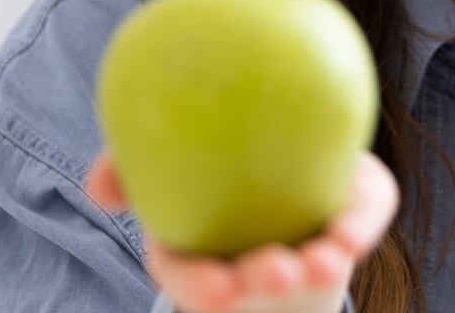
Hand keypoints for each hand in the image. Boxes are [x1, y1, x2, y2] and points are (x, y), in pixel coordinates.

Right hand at [83, 147, 398, 312]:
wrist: (269, 163)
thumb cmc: (208, 167)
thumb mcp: (163, 162)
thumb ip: (128, 166)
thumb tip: (99, 189)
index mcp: (196, 249)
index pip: (188, 274)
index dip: (200, 286)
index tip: (221, 291)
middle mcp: (245, 263)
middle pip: (252, 283)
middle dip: (265, 283)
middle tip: (282, 271)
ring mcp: (293, 253)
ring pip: (306, 271)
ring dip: (317, 269)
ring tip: (329, 259)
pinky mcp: (336, 226)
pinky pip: (353, 229)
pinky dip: (356, 230)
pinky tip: (353, 232)